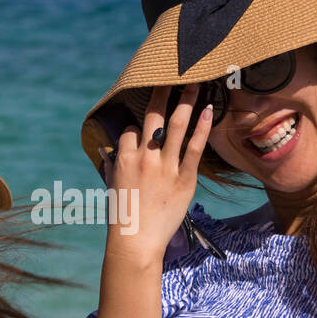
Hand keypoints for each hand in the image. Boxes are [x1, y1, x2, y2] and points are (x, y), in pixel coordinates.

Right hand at [103, 84, 212, 264]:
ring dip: (187, 100)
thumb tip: (107, 149)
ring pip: (177, 124)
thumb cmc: (122, 217)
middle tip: (173, 74)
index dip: (138, 126)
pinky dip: (203, 127)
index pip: (131, 128)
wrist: (135, 243)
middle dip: (163, 92)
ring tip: (196, 82)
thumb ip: (112, 164)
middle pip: (154, 115)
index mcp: (123, 157)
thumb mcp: (111, 186)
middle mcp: (144, 156)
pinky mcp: (185, 178)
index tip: (145, 127)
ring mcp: (165, 166)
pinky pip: (195, 147)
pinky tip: (209, 110)